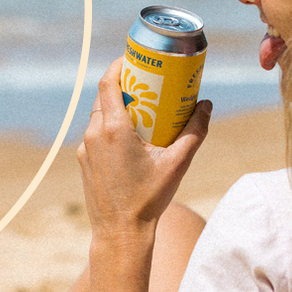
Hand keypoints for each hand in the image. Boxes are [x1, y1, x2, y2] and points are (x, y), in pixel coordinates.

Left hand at [76, 58, 211, 236]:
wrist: (119, 233)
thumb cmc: (148, 199)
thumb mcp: (177, 163)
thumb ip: (195, 131)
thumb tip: (206, 105)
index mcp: (113, 130)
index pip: (109, 83)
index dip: (120, 65)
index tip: (134, 58)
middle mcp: (94, 135)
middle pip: (105, 97)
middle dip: (124, 85)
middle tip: (146, 83)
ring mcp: (85, 149)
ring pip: (99, 116)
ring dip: (117, 108)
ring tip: (141, 109)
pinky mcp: (84, 161)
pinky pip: (96, 135)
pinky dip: (111, 128)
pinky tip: (131, 138)